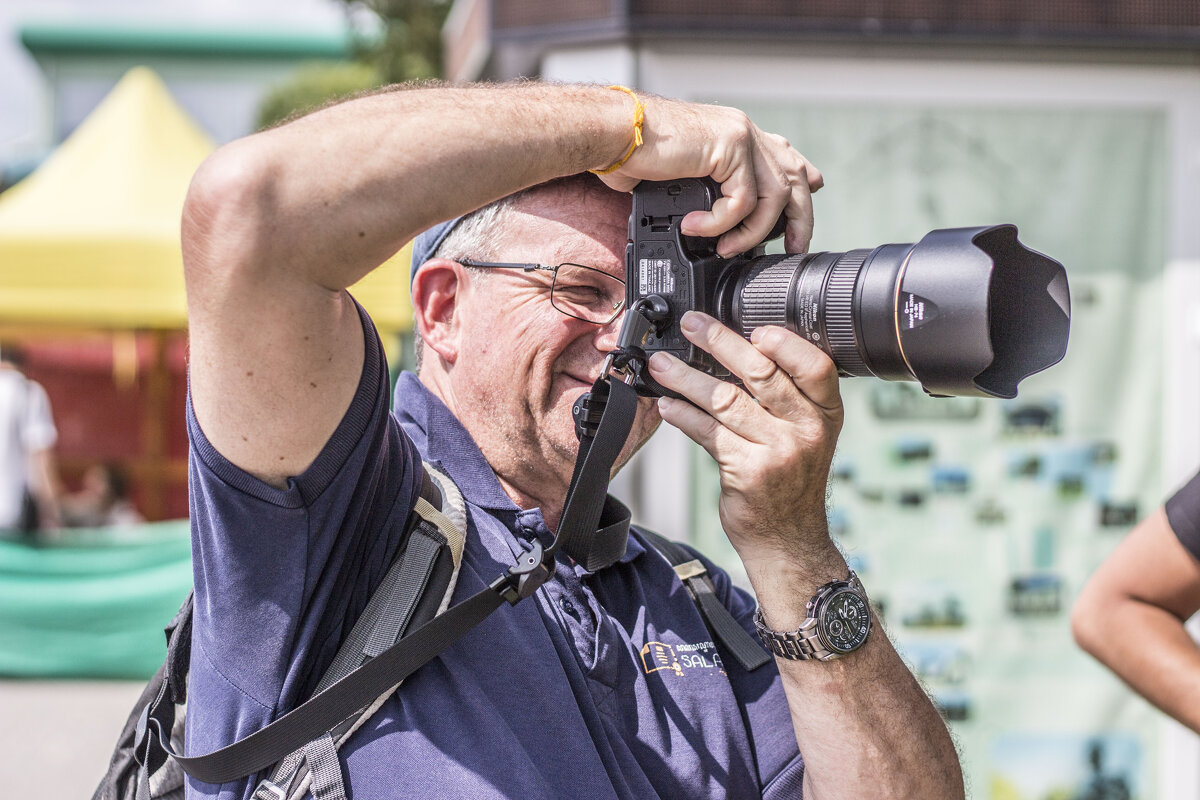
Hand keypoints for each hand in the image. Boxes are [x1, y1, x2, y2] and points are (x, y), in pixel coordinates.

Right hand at [596, 96, 822, 257]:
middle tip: (792, 248)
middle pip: (795, 178)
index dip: (802, 186)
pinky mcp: (730, 146)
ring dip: (752, 232)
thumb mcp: (682, 178)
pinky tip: (695, 227)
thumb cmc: (636, 156)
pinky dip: (721, 223)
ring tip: (725, 249)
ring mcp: (741, 136)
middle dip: (800, 219)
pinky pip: (742, 200)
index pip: (786, 158)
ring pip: (774, 195)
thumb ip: (709, 192)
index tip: (799, 220)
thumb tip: (719, 223)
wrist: (614, 136)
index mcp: (737, 135)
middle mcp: (745, 132)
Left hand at [645, 311, 842, 564]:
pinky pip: (708, 432)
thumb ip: (786, 397)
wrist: (788, 539)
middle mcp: (807, 430)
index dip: (784, 343)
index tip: (753, 328)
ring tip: (661, 365)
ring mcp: (778, 451)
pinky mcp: (747, 472)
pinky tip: (667, 405)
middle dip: (719, 342)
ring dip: (686, 378)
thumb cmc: (791, 480)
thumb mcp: (808, 435)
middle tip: (692, 325)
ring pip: (725, 400)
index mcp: (826, 413)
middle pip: (761, 374)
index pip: (814, 366)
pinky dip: (683, 415)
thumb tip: (738, 349)